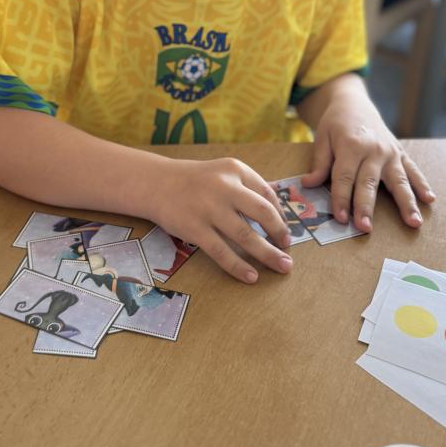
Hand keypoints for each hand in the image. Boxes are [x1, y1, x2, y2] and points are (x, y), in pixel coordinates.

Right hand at [150, 157, 292, 283]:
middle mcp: (224, 186)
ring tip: (282, 266)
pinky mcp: (194, 228)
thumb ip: (249, 187)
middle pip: (262, 212)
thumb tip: (279, 212)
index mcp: (234, 169)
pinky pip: (221, 251)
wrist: (156, 183)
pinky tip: (252, 277)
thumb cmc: (196, 181)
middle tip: (288, 250)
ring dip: (267, 253)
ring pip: (245, 235)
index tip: (284, 232)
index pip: (267, 193)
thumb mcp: (223, 172)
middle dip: (280, 233)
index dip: (280, 215)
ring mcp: (208, 208)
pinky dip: (238, 266)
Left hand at [299, 92, 434, 231]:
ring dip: (406, 203)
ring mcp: (390, 152)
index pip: (344, 177)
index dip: (341, 198)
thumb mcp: (322, 138)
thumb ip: (319, 163)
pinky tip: (430, 200)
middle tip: (365, 227)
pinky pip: (413, 170)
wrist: (354, 103)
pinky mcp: (401, 153)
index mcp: (351, 145)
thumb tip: (308, 184)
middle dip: (366, 206)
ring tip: (413, 222)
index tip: (340, 218)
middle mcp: (373, 149)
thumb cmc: (335, 123)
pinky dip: (422, 185)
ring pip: (399, 180)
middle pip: (369, 182)